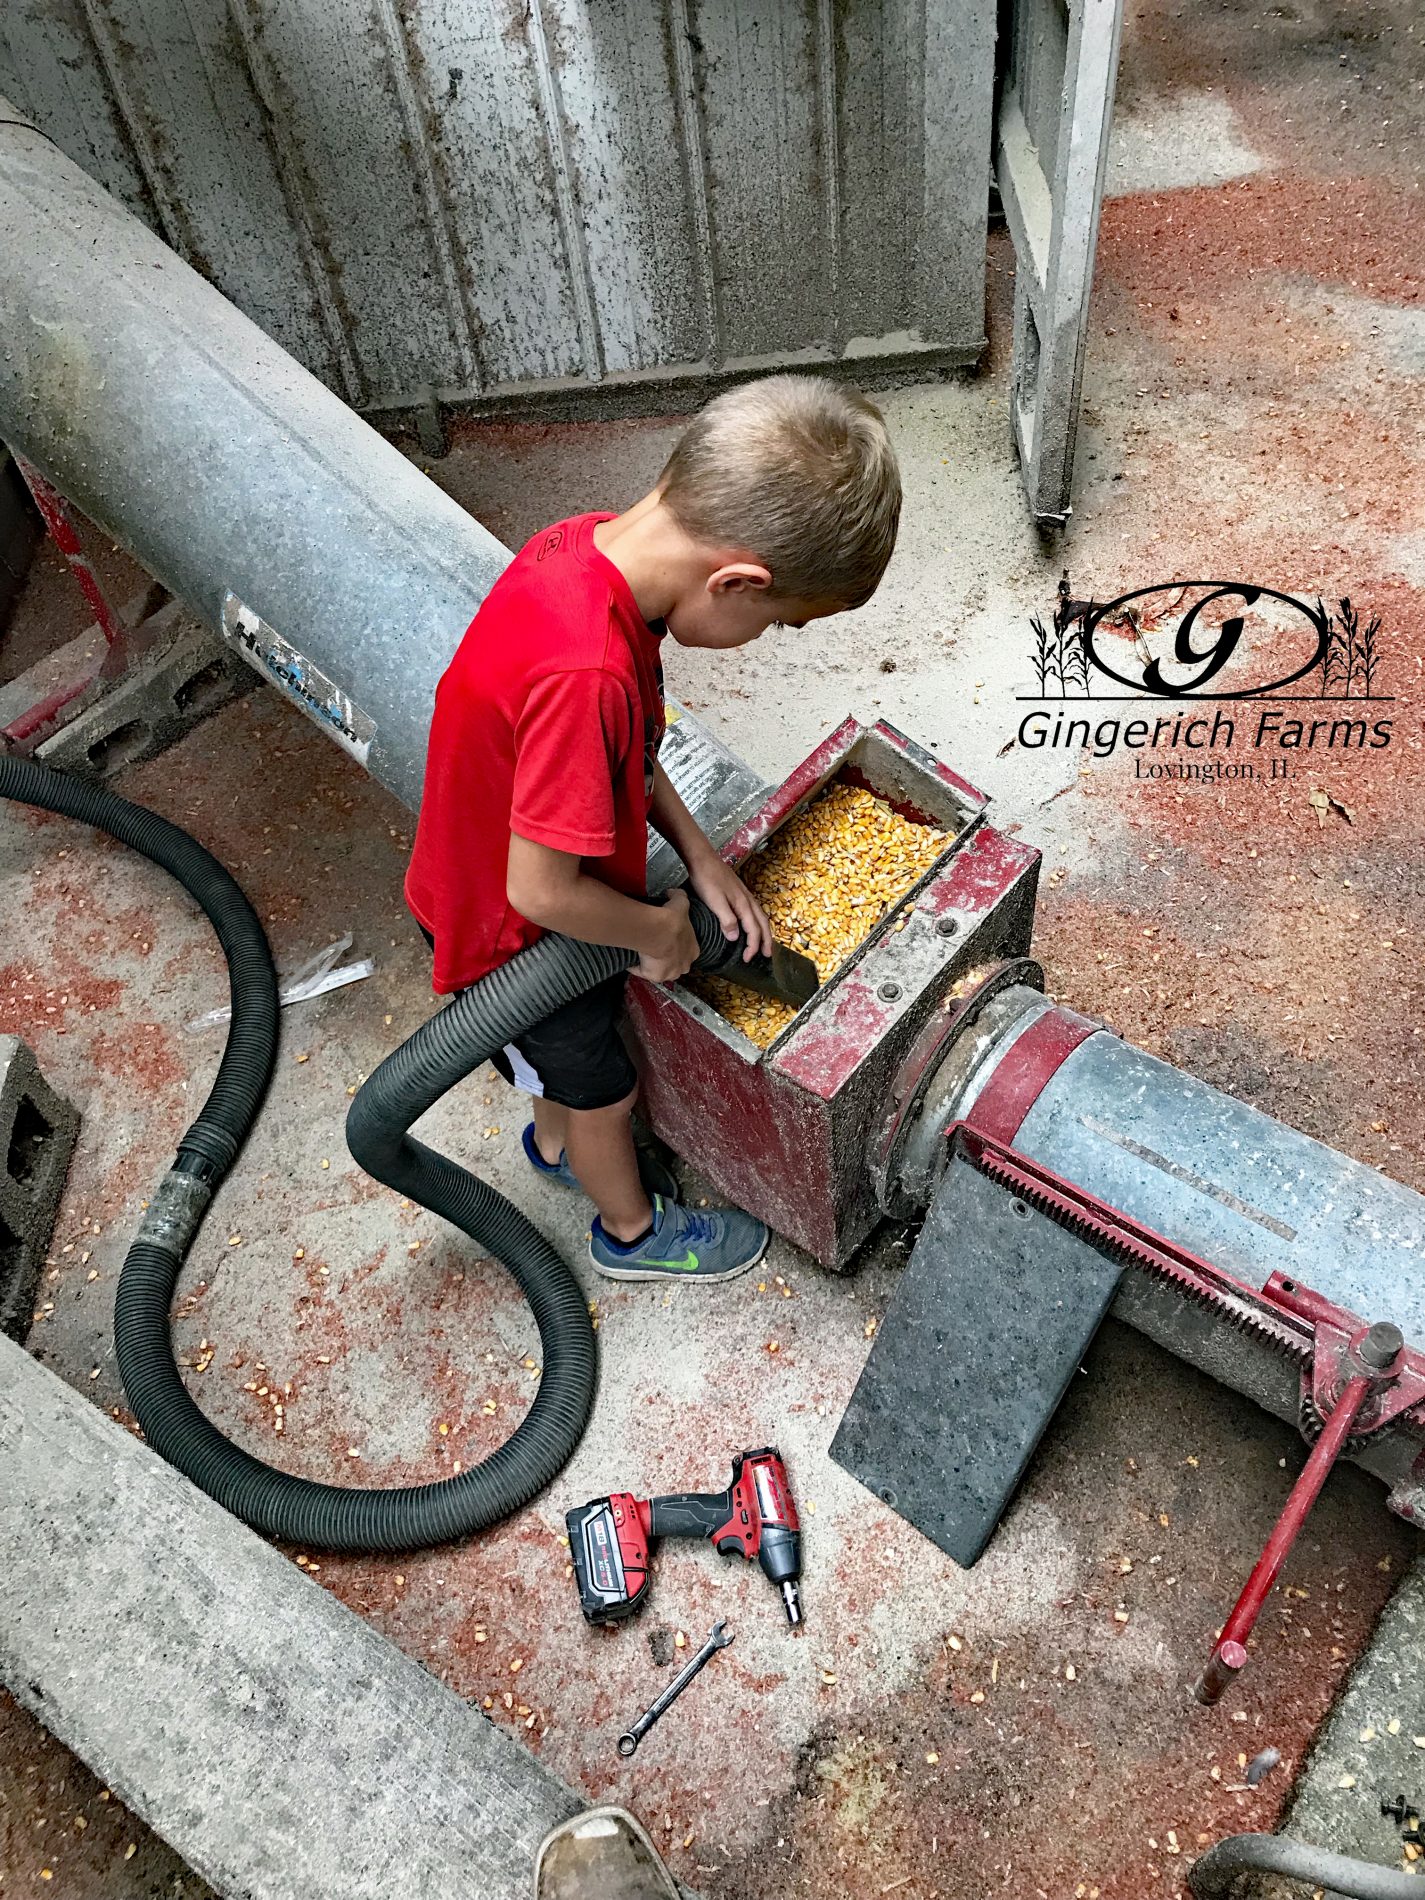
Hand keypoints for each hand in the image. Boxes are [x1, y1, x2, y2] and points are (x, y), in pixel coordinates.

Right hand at [632, 887, 700, 984]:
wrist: (657, 931)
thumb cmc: (672, 919)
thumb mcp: (680, 903)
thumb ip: (680, 897)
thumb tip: (674, 892)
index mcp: (693, 951)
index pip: (689, 950)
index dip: (679, 944)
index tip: (668, 937)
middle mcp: (684, 966)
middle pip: (676, 964)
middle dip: (668, 958)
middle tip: (655, 946)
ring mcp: (669, 973)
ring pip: (662, 971)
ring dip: (654, 964)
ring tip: (643, 953)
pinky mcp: (654, 976)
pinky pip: (643, 972)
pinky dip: (636, 967)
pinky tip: (631, 958)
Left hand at [686, 845, 772, 961]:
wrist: (702, 858)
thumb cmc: (706, 879)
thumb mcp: (715, 901)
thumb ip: (726, 919)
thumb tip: (735, 938)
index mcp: (743, 905)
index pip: (754, 930)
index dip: (752, 946)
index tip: (747, 959)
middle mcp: (748, 900)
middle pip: (763, 923)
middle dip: (766, 941)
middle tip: (767, 955)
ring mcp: (745, 895)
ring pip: (761, 916)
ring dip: (764, 931)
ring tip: (763, 943)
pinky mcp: (739, 892)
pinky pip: (755, 911)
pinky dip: (757, 922)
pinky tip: (751, 924)